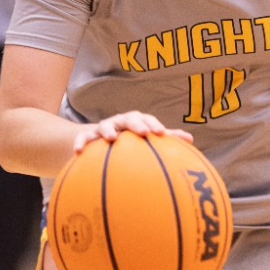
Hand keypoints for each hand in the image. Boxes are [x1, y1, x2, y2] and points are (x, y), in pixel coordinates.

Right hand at [71, 110, 193, 153]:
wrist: (97, 142)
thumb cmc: (128, 141)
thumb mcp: (145, 140)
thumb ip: (166, 140)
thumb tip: (190, 140)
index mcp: (136, 123)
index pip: (147, 119)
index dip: (153, 124)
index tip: (161, 133)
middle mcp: (120, 123)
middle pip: (129, 118)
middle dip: (136, 123)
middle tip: (143, 132)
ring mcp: (103, 128)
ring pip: (105, 125)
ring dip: (108, 129)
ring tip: (111, 138)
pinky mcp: (87, 137)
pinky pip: (83, 138)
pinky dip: (80, 142)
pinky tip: (78, 152)